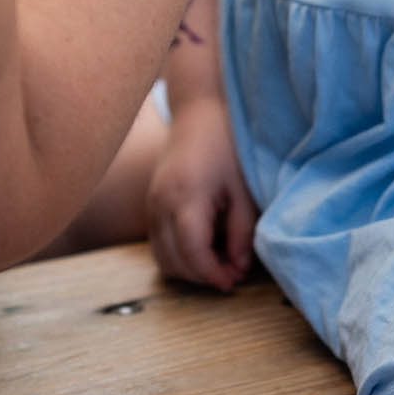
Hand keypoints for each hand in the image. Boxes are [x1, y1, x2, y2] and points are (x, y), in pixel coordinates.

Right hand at [148, 100, 257, 292]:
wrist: (198, 112)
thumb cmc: (225, 144)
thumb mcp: (243, 189)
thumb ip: (242, 231)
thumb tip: (239, 268)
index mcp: (186, 197)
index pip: (192, 253)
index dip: (213, 275)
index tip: (234, 282)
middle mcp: (161, 204)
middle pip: (174, 262)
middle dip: (203, 276)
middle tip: (232, 274)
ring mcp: (151, 204)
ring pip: (162, 258)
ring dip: (189, 269)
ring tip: (221, 261)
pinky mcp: (151, 204)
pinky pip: (159, 244)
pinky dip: (179, 255)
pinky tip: (206, 247)